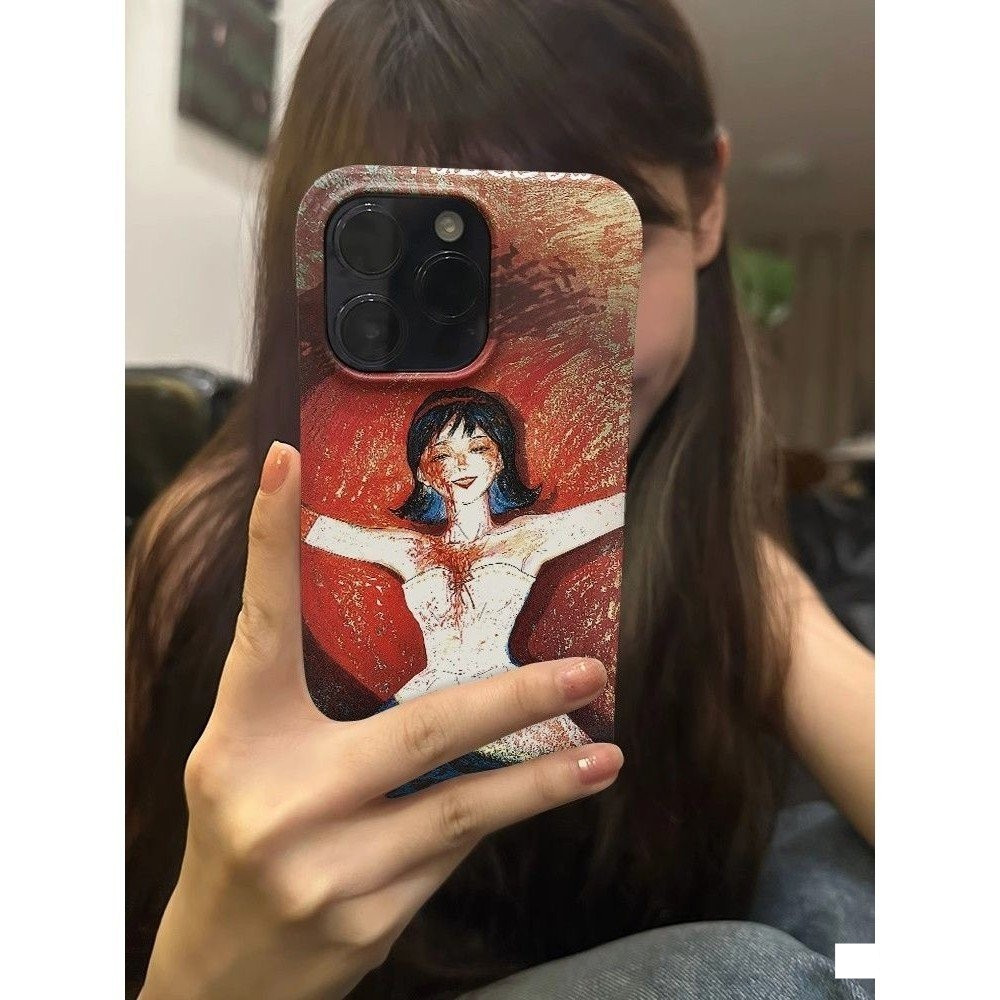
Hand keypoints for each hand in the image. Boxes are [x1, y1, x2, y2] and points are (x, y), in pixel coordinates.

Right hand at [140, 442, 622, 999]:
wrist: (222, 970)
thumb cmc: (240, 832)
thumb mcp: (250, 759)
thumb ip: (315, 708)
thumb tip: (427, 654)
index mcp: (240, 738)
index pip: (261, 623)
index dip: (269, 538)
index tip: (286, 461)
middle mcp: (282, 799)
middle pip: (424, 730)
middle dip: (518, 698)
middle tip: (587, 670)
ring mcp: (328, 869)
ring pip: (461, 808)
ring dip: (541, 782)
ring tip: (605, 756)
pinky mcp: (368, 924)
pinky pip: (450, 855)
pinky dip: (485, 823)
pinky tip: (507, 808)